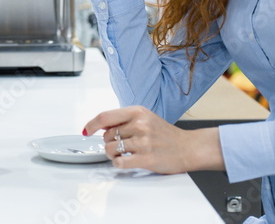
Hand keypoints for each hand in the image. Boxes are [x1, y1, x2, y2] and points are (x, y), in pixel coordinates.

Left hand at [83, 106, 223, 173]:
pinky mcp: (146, 158)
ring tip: (124, 153)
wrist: (188, 147)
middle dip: (109, 142)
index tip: (87, 130)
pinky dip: (119, 163)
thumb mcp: (146, 117)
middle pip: (107, 135)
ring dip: (113, 154)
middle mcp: (140, 125)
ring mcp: (143, 142)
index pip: (105, 116)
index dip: (92, 124)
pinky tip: (126, 161)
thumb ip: (125, 119)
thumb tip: (101, 126)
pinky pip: (120, 162)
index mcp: (138, 112)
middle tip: (120, 145)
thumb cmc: (166, 134)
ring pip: (111, 149)